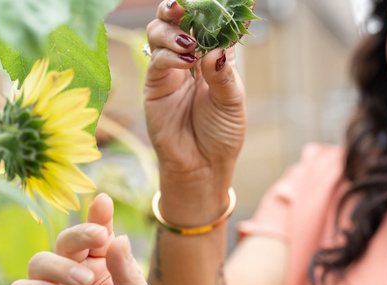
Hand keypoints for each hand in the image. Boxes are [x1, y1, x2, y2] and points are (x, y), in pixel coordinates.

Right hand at [8, 194, 155, 284]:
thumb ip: (129, 272)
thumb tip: (119, 238)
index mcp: (101, 265)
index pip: (97, 235)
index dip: (98, 217)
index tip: (103, 201)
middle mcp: (73, 272)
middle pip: (67, 240)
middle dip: (80, 233)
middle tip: (97, 237)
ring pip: (41, 260)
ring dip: (61, 265)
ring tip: (83, 281)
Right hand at [144, 0, 245, 183]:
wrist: (202, 166)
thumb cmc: (222, 134)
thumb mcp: (232, 103)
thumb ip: (224, 75)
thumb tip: (215, 49)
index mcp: (215, 58)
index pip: (210, 24)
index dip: (210, 10)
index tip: (212, 2)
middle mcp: (191, 58)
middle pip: (178, 19)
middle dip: (180, 7)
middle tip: (184, 5)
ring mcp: (170, 69)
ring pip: (160, 32)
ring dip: (172, 29)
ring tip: (189, 42)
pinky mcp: (154, 84)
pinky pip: (156, 59)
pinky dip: (169, 55)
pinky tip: (185, 61)